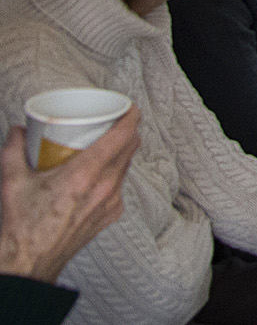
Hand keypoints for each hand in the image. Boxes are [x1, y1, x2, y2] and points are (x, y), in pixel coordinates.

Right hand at [0, 112, 138, 283]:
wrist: (29, 263)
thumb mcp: (12, 183)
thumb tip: (19, 130)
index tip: (128, 105)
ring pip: (126, 166)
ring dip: (120, 152)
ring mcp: (111, 202)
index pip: (123, 136)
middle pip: (130, 147)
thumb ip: (13, 150)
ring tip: (103, 146)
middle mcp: (105, 187)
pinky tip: (97, 175)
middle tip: (111, 122)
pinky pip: (120, 186)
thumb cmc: (22, 225)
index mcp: (84, 175)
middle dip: (126, 130)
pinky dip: (113, 174)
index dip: (131, 116)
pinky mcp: (111, 215)